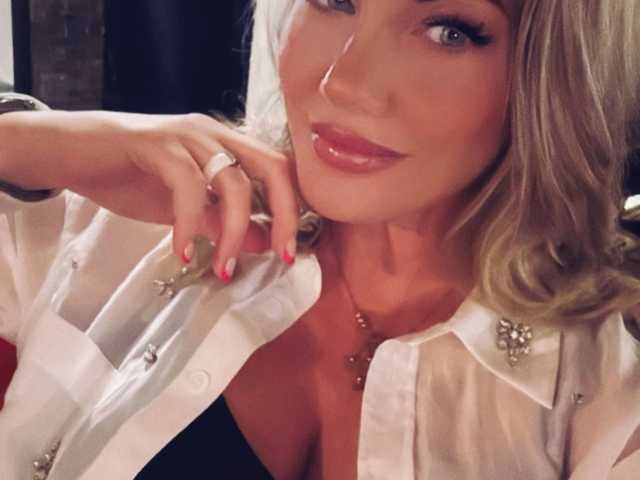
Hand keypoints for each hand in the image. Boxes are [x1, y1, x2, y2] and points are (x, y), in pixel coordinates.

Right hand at [0, 110, 301, 280]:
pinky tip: (181, 251)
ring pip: (234, 182)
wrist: (75, 153)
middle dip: (284, 216)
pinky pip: (188, 186)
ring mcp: (189, 136)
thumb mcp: (188, 207)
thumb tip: (262, 243)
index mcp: (229, 145)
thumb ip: (223, 222)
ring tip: (223, 268)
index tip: (290, 251)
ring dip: (235, 231)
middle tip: (283, 257)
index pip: (280, 170)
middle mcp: (217, 135)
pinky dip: (189, 223)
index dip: (293, 209)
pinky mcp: (157, 144)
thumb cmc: (132, 177)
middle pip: (273, 168)